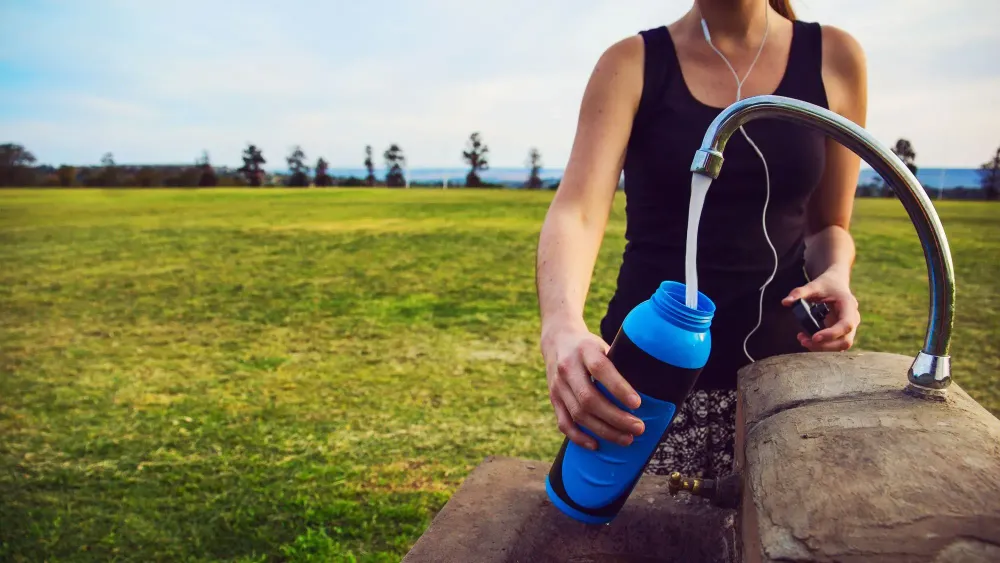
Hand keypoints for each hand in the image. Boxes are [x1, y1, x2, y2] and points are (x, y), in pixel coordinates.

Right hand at [541, 324, 645, 450]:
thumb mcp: (604, 344)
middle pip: (589, 398)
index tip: (638, 404)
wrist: (558, 341)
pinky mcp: (553, 399)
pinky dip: (579, 437)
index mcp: (584, 350)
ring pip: (578, 414)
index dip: (619, 388)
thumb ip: (620, 362)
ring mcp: (558, 385)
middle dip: (616, 417)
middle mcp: (568, 368)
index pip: (600, 369)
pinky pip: (564, 423)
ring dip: (604, 431)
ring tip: (627, 439)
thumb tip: (650, 385)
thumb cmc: (590, 346)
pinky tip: (596, 445)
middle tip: (639, 428)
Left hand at [782, 269, 860, 351]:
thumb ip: (800, 292)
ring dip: (821, 347)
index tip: (815, 337)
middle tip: (803, 341)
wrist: (836, 284)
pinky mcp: (842, 332)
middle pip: (845, 341)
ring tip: (802, 339)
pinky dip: (821, 345)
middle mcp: (852, 318)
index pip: (846, 325)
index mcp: (848, 305)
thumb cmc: (826, 284)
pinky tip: (806, 338)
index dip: (831, 334)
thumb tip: (785, 302)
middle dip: (825, 346)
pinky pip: (834, 344)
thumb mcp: (814, 285)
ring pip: (840, 345)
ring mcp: (849, 327)